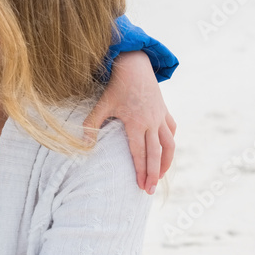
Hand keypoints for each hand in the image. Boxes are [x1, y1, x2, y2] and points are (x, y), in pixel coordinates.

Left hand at [83, 51, 175, 194]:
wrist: (135, 64)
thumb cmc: (116, 85)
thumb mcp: (102, 104)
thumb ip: (91, 124)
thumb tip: (83, 145)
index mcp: (136, 122)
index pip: (140, 152)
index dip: (141, 170)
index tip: (141, 186)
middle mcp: (152, 122)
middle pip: (156, 153)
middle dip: (153, 174)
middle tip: (150, 190)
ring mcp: (160, 116)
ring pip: (169, 144)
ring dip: (166, 162)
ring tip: (161, 176)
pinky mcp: (164, 111)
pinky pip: (171, 130)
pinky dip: (170, 142)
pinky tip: (166, 151)